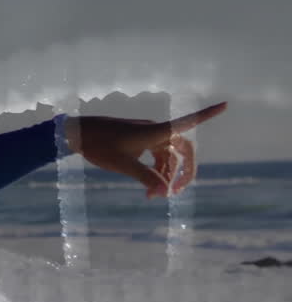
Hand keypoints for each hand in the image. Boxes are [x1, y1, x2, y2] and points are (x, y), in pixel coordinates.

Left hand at [63, 102, 227, 198]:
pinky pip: (156, 155)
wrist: (76, 134)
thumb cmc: (98, 146)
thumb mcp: (122, 164)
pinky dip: (156, 170)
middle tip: (177, 192)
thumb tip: (164, 191)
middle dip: (183, 171)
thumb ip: (145, 177)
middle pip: (181, 149)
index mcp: (154, 132)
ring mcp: (146, 135)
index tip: (226, 105)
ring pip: (167, 155)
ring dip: (165, 175)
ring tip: (153, 196)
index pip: (187, 123)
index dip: (207, 115)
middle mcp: (154, 131)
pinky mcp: (137, 140)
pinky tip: (148, 188)